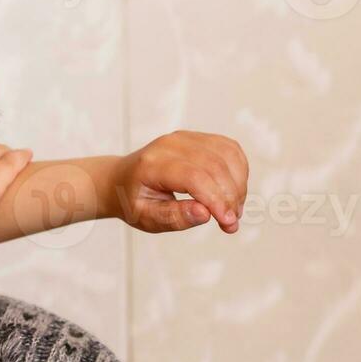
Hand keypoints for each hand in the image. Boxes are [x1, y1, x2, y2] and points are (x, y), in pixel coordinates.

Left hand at [110, 131, 248, 233]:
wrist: (121, 180)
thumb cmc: (133, 201)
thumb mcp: (145, 217)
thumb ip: (173, 217)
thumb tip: (204, 213)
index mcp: (153, 164)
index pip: (195, 177)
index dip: (217, 200)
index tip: (228, 224)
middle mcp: (170, 145)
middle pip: (215, 166)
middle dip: (231, 197)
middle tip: (231, 223)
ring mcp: (186, 138)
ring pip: (227, 155)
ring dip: (239, 185)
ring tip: (232, 210)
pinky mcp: (199, 138)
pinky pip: (229, 149)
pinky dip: (239, 171)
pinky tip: (233, 191)